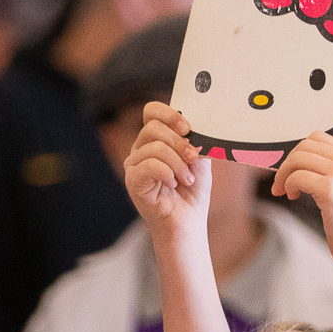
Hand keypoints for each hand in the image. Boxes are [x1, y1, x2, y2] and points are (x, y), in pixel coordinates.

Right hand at [124, 102, 209, 236]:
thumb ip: (196, 139)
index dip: (169, 114)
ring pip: (154, 147)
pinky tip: (173, 184)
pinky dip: (167, 173)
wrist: (189, 219)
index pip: (151, 112)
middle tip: (193, 157)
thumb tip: (194, 129)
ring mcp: (134, 164)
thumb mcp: (200, 158)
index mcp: (155, 139)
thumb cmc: (193, 190)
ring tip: (187, 178)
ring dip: (177, 163)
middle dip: (179, 142)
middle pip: (153, 127)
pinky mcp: (132, 181)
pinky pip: (149, 165)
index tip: (188, 128)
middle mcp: (141, 149)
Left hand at [271, 132, 332, 266]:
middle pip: (305, 146)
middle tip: (282, 183)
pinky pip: (297, 177)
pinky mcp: (331, 190)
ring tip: (286, 191)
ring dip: (284, 174)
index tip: (293, 170)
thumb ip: (330, 170)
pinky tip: (292, 196)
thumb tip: (297, 160)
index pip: (317, 137)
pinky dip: (288, 185)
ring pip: (298, 158)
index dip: (299, 152)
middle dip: (287, 163)